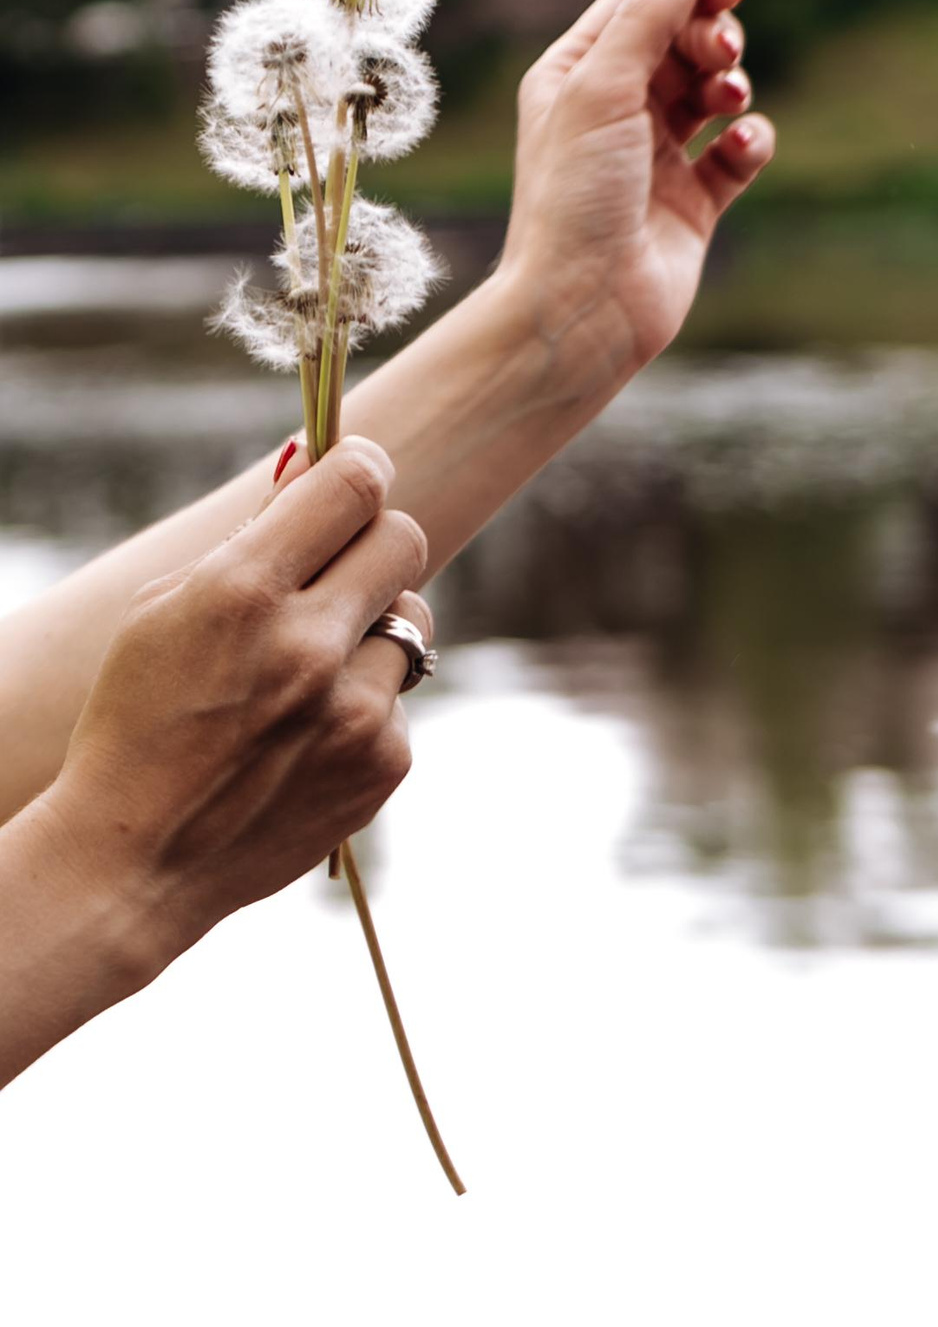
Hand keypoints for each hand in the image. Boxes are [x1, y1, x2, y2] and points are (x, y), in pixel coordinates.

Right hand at [39, 437, 428, 970]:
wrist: (137, 859)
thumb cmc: (139, 720)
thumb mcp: (165, 613)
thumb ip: (253, 540)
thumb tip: (322, 466)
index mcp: (242, 594)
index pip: (353, 487)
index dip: (361, 468)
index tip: (357, 473)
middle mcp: (309, 646)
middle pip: (404, 539)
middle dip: (372, 542)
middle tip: (338, 568)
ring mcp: (355, 710)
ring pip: (412, 620)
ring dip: (369, 632)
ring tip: (305, 675)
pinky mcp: (385, 761)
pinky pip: (398, 697)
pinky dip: (362, 705)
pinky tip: (302, 740)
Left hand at [494, 0, 775, 387]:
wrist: (584, 306)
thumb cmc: (575, 195)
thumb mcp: (601, 85)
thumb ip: (650, 13)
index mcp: (576, 73)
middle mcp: (615, 109)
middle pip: (683, 37)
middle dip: (714, 35)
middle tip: (723, 54)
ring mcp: (658, 154)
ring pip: (715, 89)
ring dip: (733, 82)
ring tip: (730, 101)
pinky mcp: (696, 200)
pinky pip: (740, 151)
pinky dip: (751, 141)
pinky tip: (742, 149)